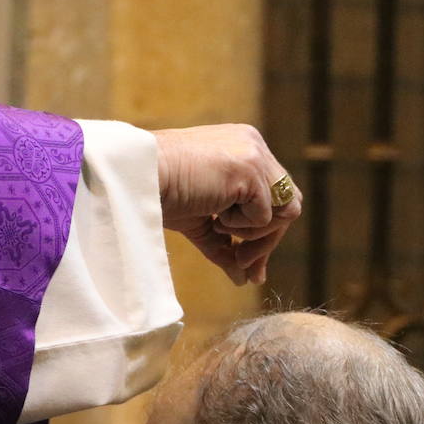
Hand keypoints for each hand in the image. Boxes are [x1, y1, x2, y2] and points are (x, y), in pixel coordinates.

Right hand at [151, 124, 302, 285]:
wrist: (136, 177)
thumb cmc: (159, 192)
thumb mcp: (199, 219)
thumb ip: (224, 244)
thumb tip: (243, 278)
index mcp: (242, 148)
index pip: (273, 196)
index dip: (264, 234)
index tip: (248, 266)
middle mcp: (254, 145)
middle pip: (287, 204)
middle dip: (268, 242)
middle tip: (247, 269)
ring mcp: (255, 155)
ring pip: (286, 210)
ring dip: (256, 234)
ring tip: (220, 228)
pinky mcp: (250, 169)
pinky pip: (266, 216)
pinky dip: (241, 227)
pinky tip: (214, 214)